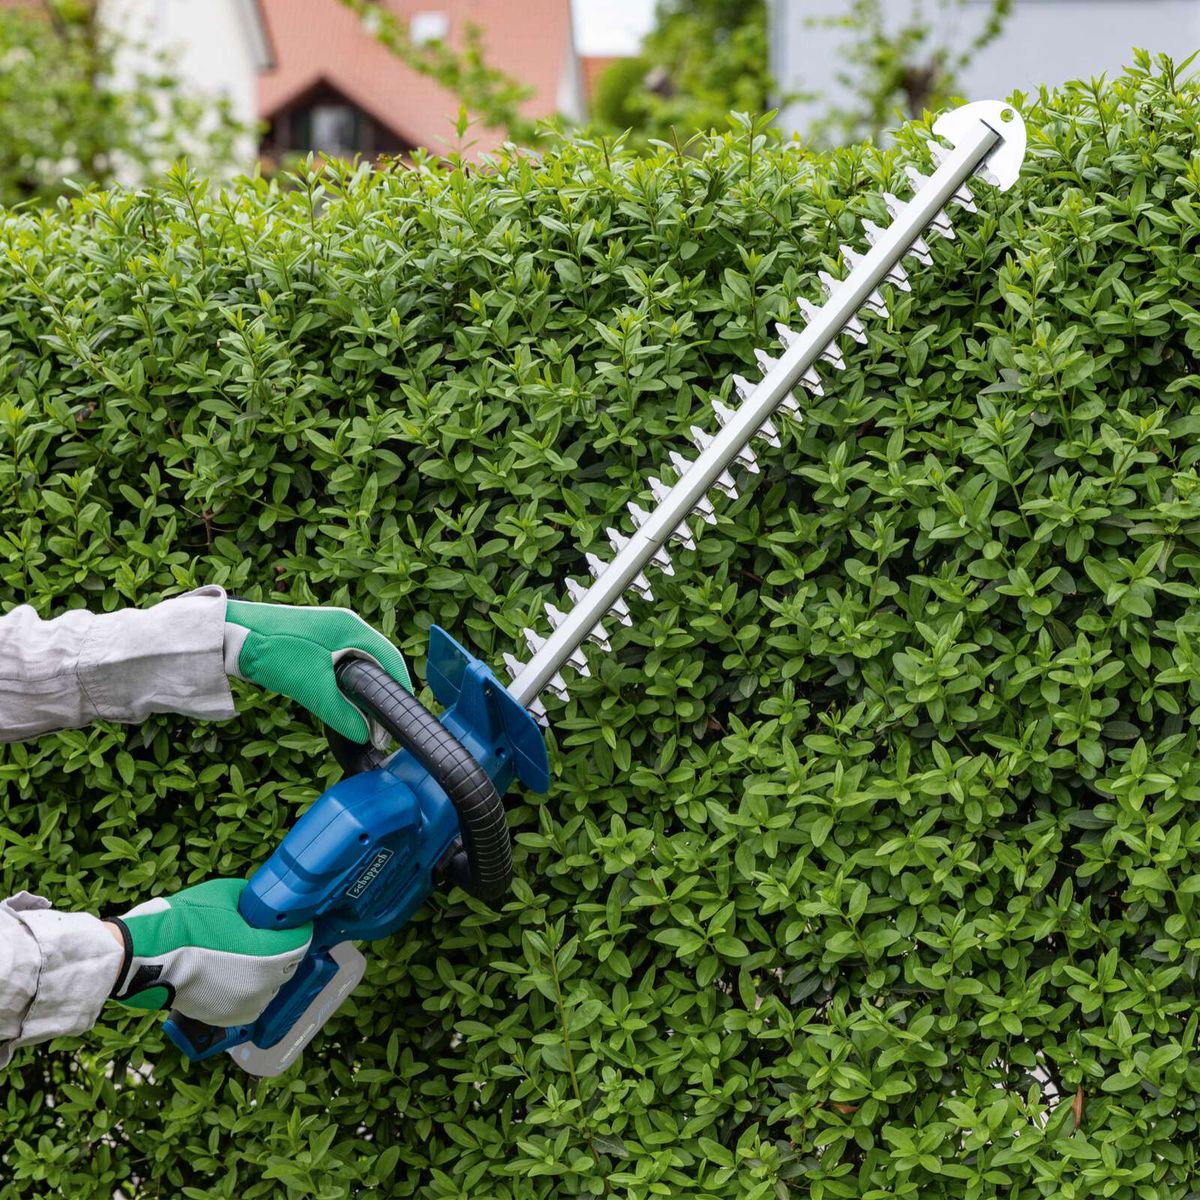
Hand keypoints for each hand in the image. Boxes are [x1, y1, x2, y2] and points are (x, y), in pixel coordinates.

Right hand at [108, 879, 311, 1027]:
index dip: (298, 927)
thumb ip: (257, 901)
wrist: (145, 954)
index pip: (302, 941)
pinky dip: (250, 989)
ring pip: (273, 986)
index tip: (292, 920)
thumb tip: (270, 903)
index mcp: (267, 953)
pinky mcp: (227, 1018)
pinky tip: (237, 973)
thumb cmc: (187, 921)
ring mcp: (244, 1004)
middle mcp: (261, 984)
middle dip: (284, 947)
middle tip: (270, 934)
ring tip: (251, 954)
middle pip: (290, 964)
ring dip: (269, 971)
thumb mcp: (229, 894)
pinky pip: (252, 1002)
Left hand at [224, 598, 411, 742]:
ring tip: (368, 719)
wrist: (229, 636)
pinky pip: (343, 665)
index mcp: (352, 627)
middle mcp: (346, 626)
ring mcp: (330, 632)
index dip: (401, 688)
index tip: (404, 716)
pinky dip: (349, 685)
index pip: (391, 658)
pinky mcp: (315, 643)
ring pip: (360, 665)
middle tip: (384, 724)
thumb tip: (367, 735)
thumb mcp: (311, 686)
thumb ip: (342, 712)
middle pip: (378, 662)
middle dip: (384, 693)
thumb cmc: (273, 652)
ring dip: (365, 690)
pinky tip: (345, 702)